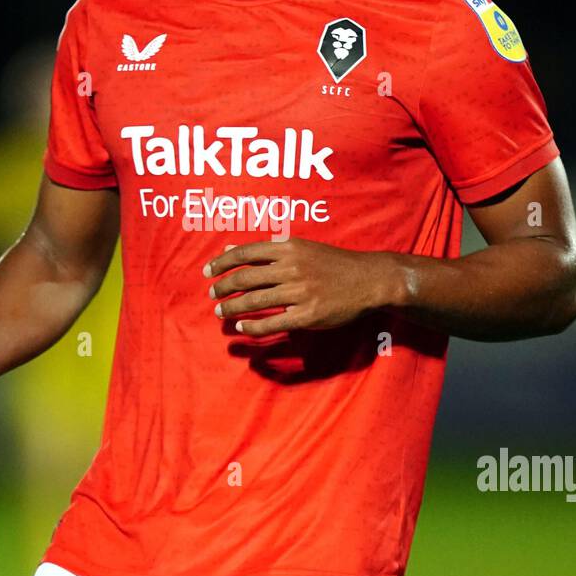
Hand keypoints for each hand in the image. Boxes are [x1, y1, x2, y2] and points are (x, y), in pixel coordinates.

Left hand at [204, 239, 397, 337]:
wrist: (368, 280)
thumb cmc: (332, 262)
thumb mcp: (300, 247)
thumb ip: (266, 250)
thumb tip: (230, 249)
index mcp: (288, 247)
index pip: (244, 253)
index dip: (221, 263)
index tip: (207, 273)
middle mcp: (291, 267)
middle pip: (244, 278)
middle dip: (222, 288)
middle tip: (212, 296)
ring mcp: (299, 292)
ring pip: (255, 301)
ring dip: (232, 308)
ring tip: (221, 312)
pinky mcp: (307, 315)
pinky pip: (272, 323)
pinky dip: (253, 326)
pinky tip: (243, 328)